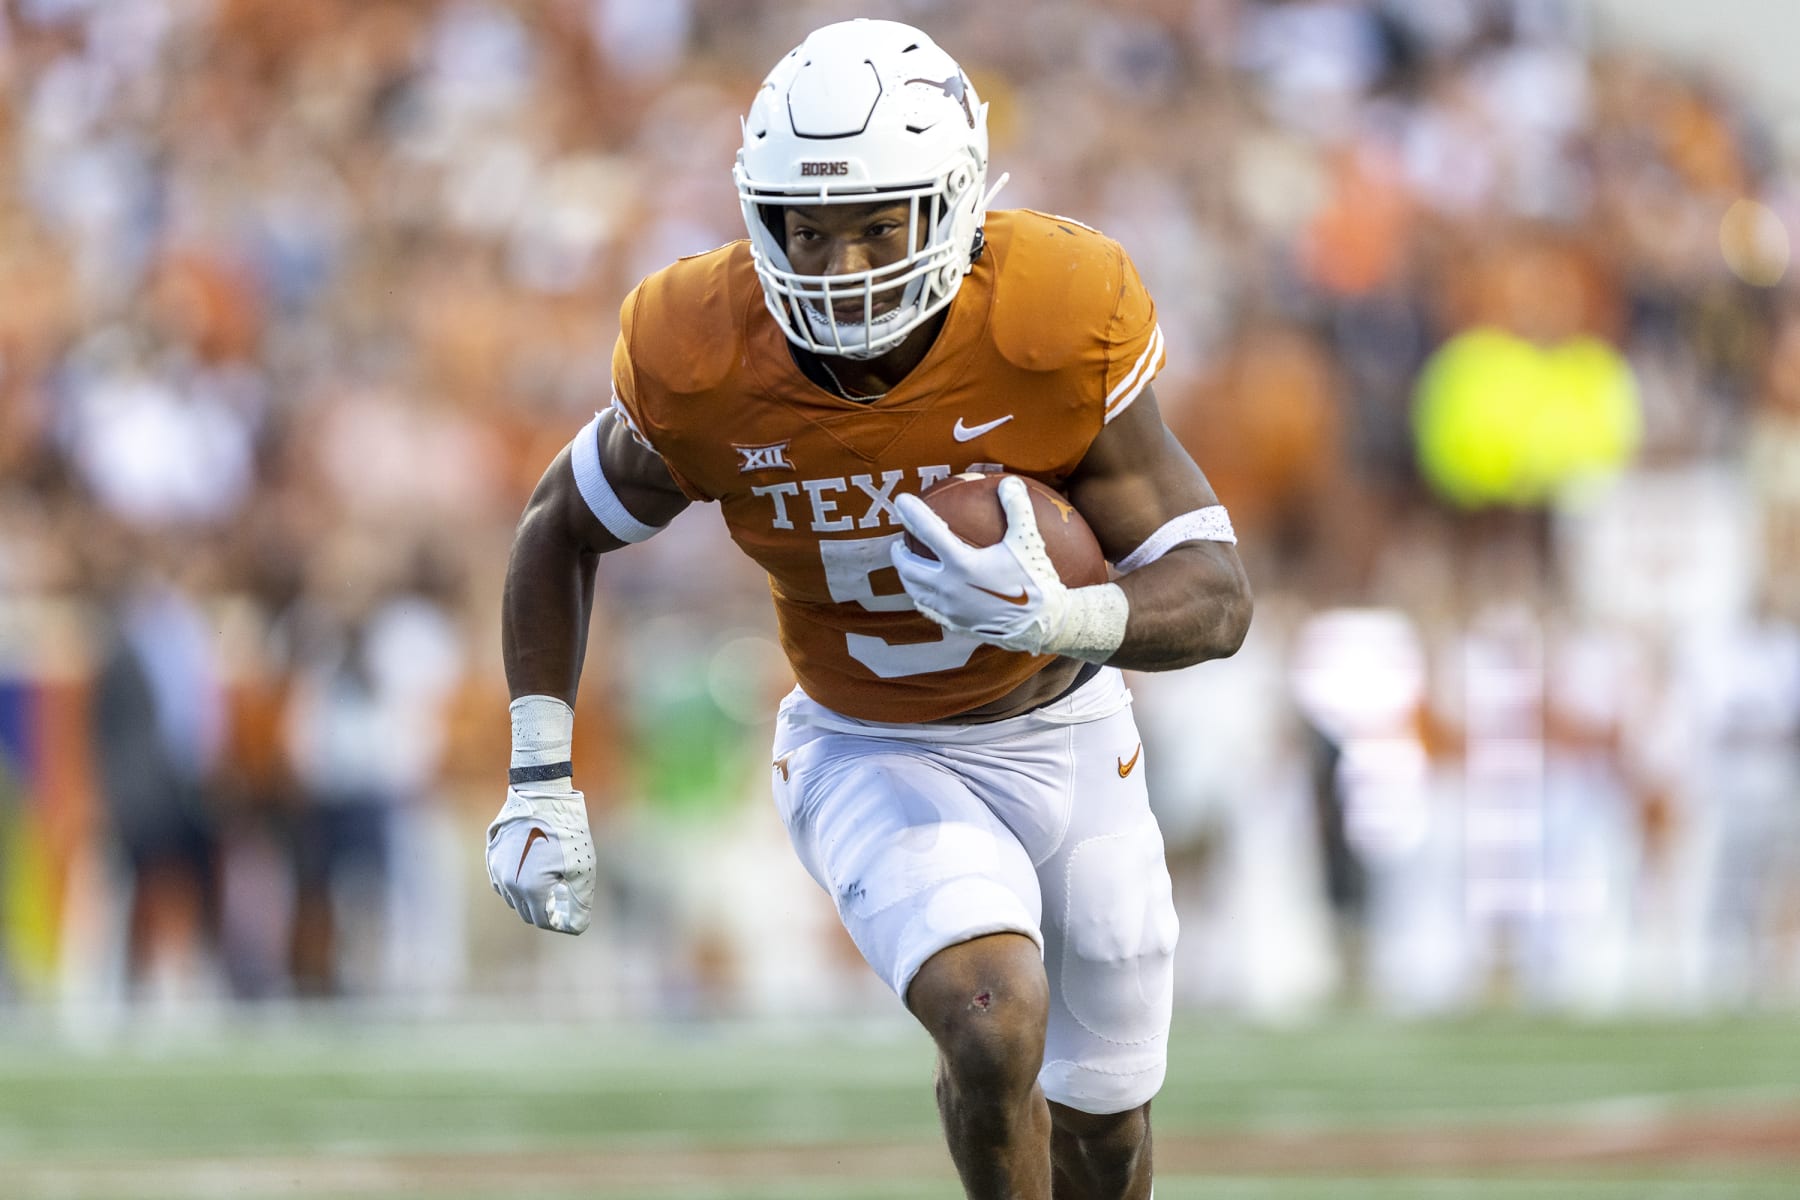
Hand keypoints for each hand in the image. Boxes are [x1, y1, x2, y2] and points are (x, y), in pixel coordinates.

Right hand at [486, 786, 594, 934]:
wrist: (543, 796)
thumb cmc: (567, 832)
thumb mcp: (583, 869)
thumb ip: (580, 902)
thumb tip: (578, 926)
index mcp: (530, 890)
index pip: (543, 921)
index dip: (561, 923)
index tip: (574, 916)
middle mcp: (508, 884)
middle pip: (527, 912)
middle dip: (547, 911)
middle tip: (566, 900)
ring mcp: (497, 870)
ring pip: (514, 898)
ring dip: (532, 898)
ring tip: (553, 884)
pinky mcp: (492, 857)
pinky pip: (504, 882)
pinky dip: (519, 884)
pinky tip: (536, 872)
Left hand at [890, 475, 1071, 654]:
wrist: (1042, 625)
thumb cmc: (1035, 581)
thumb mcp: (1029, 540)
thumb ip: (1017, 508)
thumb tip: (1010, 481)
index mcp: (962, 564)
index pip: (928, 531)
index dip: (912, 513)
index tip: (901, 500)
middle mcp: (949, 588)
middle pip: (910, 567)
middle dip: (899, 553)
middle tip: (899, 542)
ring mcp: (950, 609)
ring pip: (915, 591)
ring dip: (906, 576)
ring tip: (907, 566)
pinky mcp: (956, 625)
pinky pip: (929, 610)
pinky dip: (921, 598)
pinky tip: (925, 595)